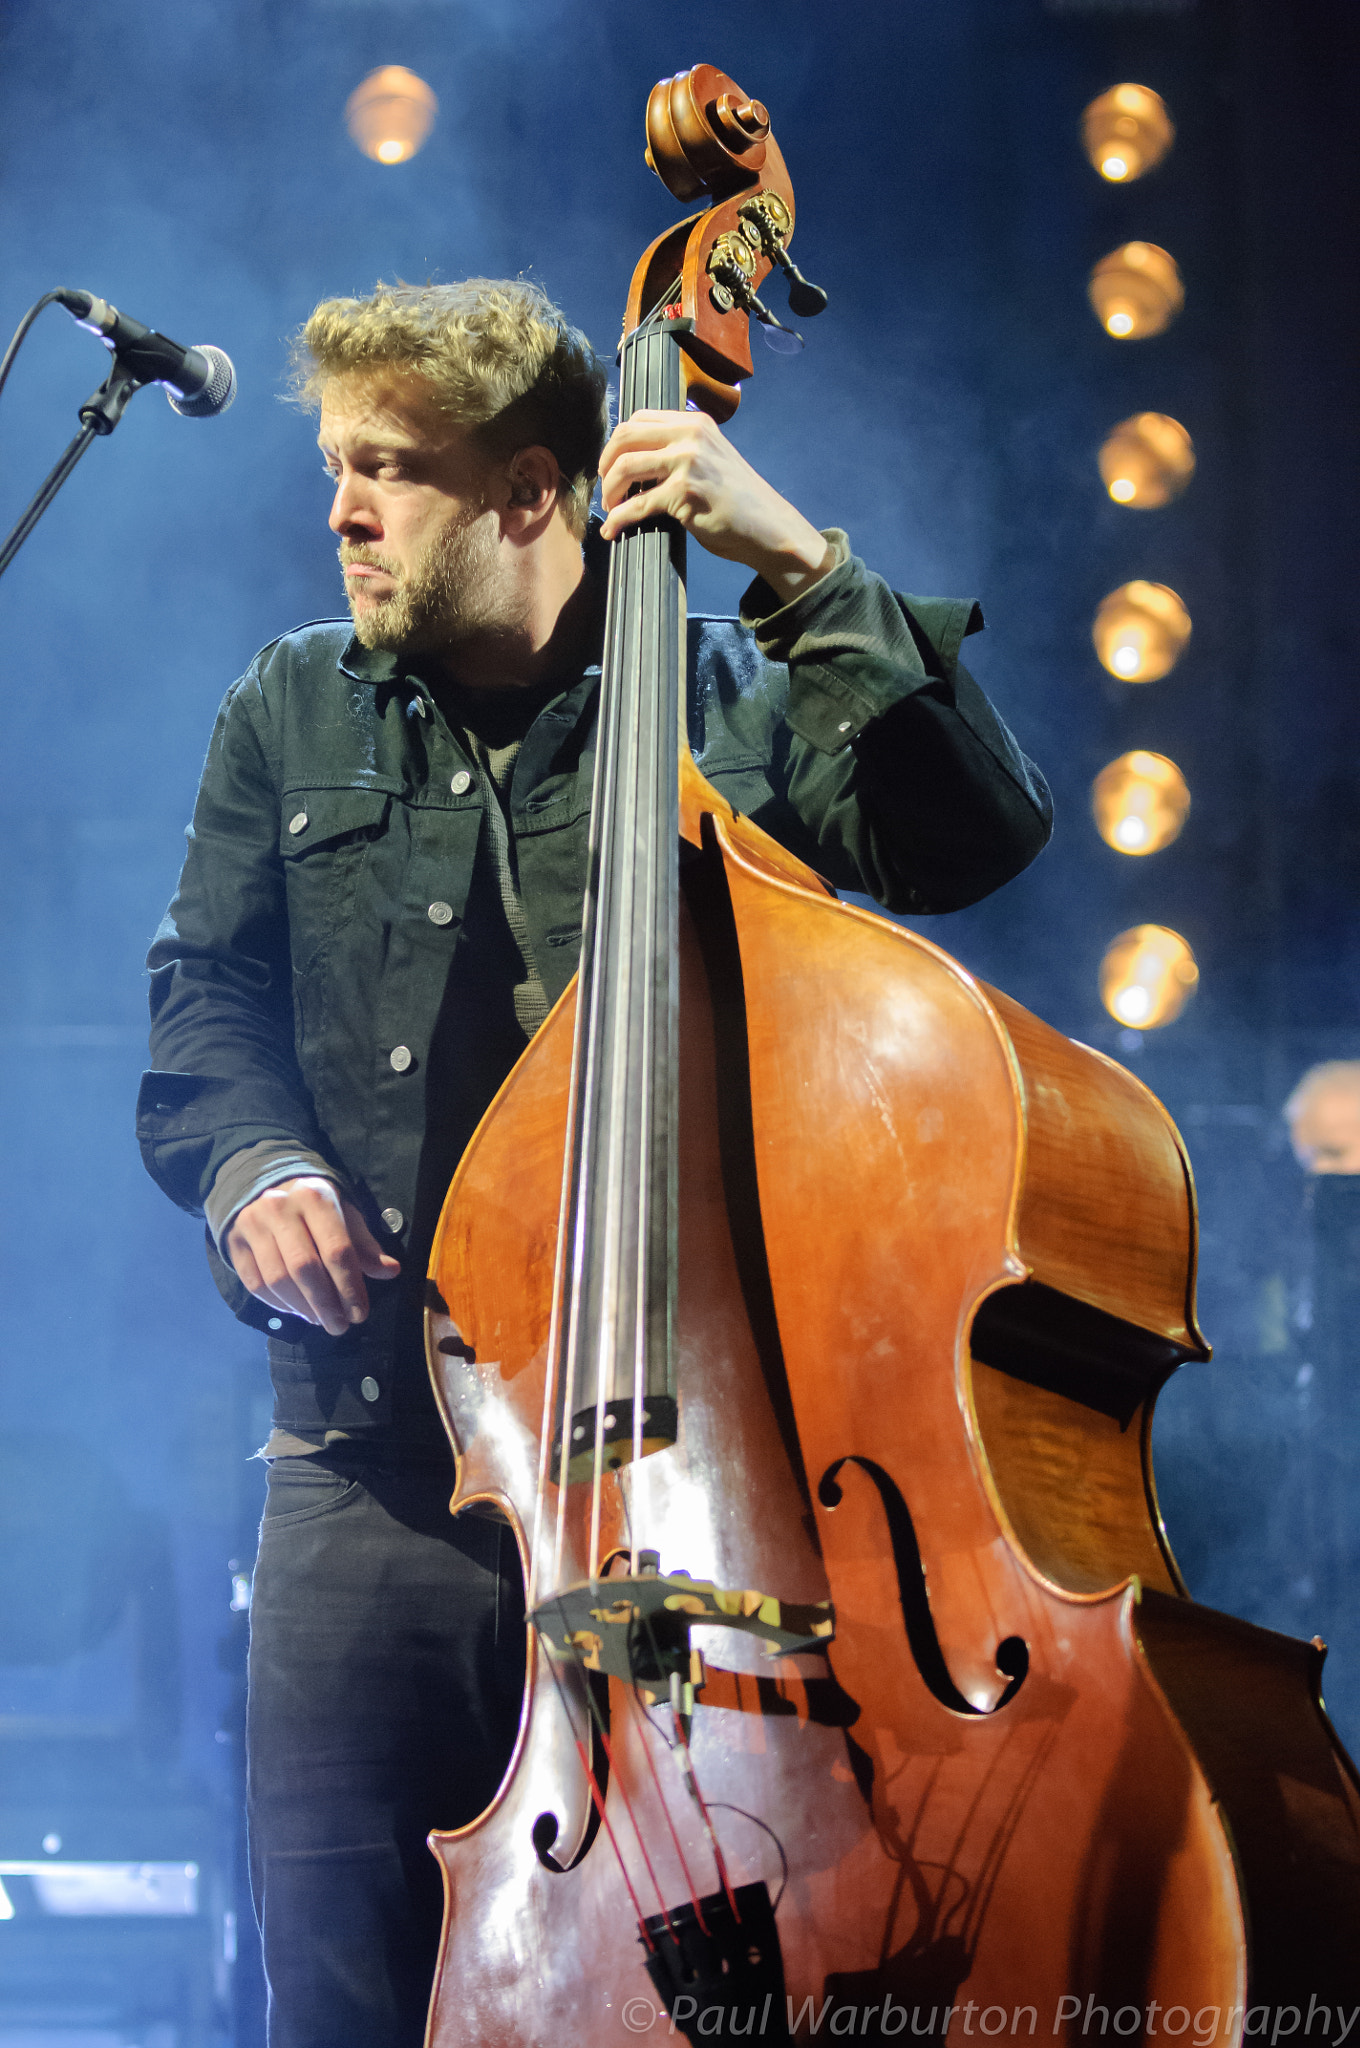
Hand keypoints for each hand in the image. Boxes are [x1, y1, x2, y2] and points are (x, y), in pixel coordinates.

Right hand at [225, 1177, 400, 1336]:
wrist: (265, 1186)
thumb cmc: (315, 1207)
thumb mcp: (344, 1215)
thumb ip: (365, 1245)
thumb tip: (391, 1271)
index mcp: (315, 1197)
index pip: (336, 1249)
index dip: (350, 1287)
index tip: (360, 1314)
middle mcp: (280, 1207)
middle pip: (304, 1268)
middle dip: (326, 1304)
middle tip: (340, 1327)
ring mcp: (252, 1224)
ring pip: (277, 1279)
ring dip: (302, 1308)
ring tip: (320, 1320)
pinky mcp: (234, 1242)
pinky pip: (255, 1284)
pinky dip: (278, 1304)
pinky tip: (297, 1311)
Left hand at [597, 409, 835, 604]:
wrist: (767, 527)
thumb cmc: (738, 499)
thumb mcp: (711, 458)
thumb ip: (681, 450)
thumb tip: (639, 460)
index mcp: (695, 422)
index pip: (639, 418)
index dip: (616, 443)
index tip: (612, 465)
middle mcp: (690, 435)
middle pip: (625, 437)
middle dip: (605, 464)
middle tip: (605, 487)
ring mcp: (687, 462)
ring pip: (625, 467)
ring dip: (609, 491)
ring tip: (610, 507)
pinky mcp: (684, 493)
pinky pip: (637, 504)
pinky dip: (618, 519)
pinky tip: (611, 530)